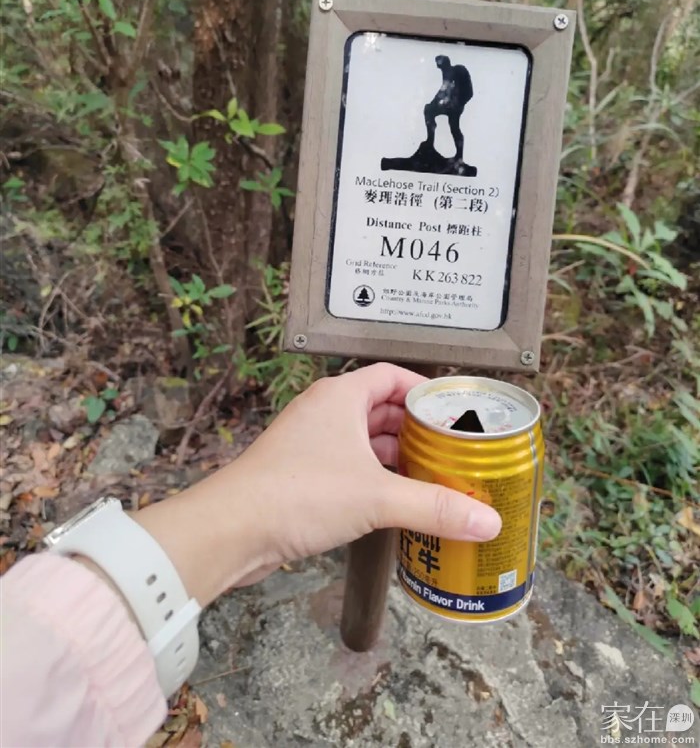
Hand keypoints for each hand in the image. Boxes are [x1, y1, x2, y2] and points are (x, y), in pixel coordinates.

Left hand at [132, 363, 500, 606]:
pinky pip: (350, 467)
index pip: (392, 376)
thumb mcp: (377, 497)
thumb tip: (486, 518)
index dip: (425, 390)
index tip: (454, 411)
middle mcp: (325, 413)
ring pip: (365, 441)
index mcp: (341, 397)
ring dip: (397, 457)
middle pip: (382, 410)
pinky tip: (397, 501)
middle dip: (417, 430)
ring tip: (434, 477)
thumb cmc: (293, 493)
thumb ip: (435, 507)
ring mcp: (311, 444)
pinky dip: (376, 479)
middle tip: (453, 449)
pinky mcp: (303, 475)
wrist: (232, 529)